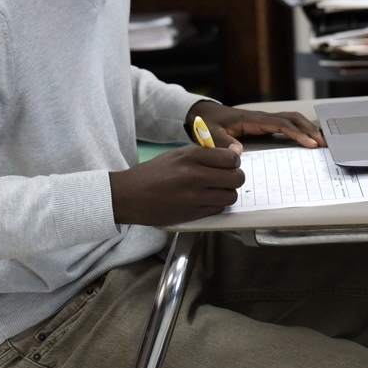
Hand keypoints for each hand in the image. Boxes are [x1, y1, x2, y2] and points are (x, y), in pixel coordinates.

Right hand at [109, 145, 243, 225]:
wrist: (131, 195)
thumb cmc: (154, 173)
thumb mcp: (177, 155)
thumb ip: (204, 154)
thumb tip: (232, 153)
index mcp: (191, 156)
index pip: (230, 158)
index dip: (234, 161)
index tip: (229, 163)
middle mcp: (195, 175)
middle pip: (236, 178)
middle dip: (235, 177)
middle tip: (227, 177)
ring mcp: (195, 196)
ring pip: (231, 195)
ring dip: (227, 193)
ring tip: (217, 189)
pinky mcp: (193, 213)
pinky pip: (219, 208)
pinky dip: (217, 204)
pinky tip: (207, 199)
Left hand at [187, 101, 325, 154]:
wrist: (205, 113)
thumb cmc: (209, 123)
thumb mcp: (210, 134)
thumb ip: (222, 143)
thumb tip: (238, 153)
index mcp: (253, 120)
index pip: (282, 124)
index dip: (297, 134)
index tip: (310, 144)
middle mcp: (263, 117)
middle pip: (293, 119)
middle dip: (310, 130)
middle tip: (325, 143)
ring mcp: (265, 119)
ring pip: (293, 119)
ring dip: (308, 128)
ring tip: (323, 141)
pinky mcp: (265, 124)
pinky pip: (287, 124)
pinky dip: (301, 129)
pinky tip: (309, 138)